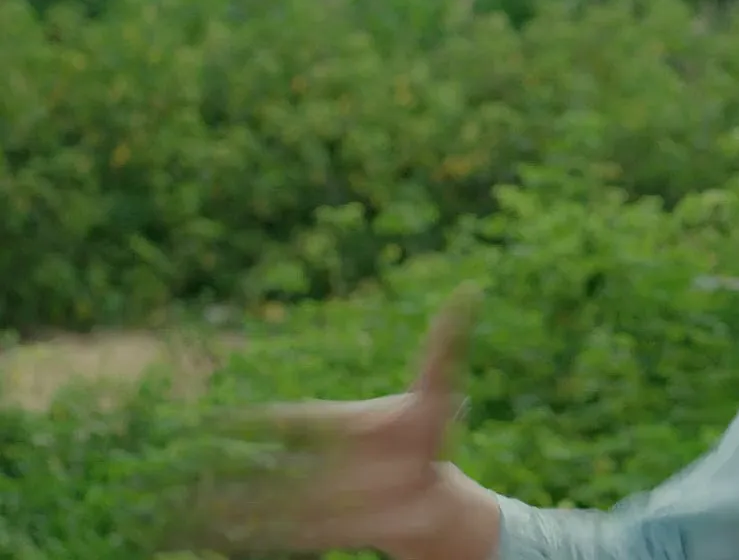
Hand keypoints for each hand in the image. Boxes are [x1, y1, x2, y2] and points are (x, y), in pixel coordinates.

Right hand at [167, 285, 500, 558]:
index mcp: (339, 423)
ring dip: (226, 508)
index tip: (219, 422)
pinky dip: (250, 539)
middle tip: (179, 463)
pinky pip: (282, 536)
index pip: (292, 420)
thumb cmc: (427, 434)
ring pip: (263, 502)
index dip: (257, 422)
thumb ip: (447, 346)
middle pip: (264, 464)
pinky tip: (213, 542)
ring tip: (181, 512)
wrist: (433, 489)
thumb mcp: (439, 392)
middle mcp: (320, 459)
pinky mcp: (328, 528)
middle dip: (225, 467)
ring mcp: (319, 495)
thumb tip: (468, 292)